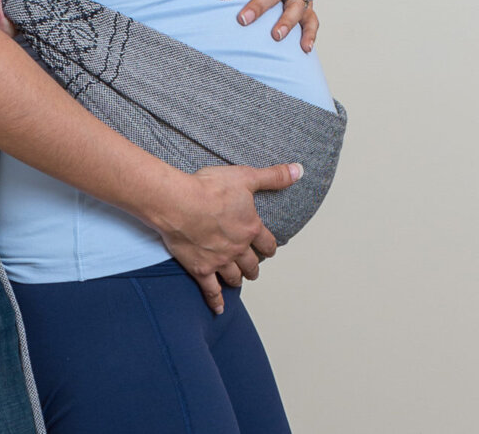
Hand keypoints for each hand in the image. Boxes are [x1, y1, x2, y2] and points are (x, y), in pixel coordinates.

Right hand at [151, 162, 303, 313]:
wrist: (180, 203)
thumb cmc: (210, 189)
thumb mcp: (246, 177)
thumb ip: (274, 176)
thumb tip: (299, 170)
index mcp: (251, 228)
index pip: (267, 243)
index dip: (269, 247)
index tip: (269, 250)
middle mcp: (238, 248)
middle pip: (252, 264)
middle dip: (254, 266)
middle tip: (253, 268)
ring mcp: (220, 261)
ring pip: (235, 277)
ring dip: (239, 279)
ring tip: (238, 280)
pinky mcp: (201, 269)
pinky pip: (211, 290)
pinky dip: (216, 301)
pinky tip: (219, 309)